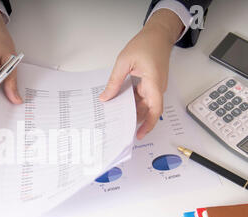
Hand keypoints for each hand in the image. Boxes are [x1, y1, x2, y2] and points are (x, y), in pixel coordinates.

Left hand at [99, 9, 183, 138]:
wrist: (158, 34)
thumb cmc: (146, 44)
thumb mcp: (124, 62)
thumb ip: (114, 81)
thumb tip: (105, 97)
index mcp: (153, 82)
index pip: (154, 109)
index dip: (148, 124)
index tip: (140, 134)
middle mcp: (157, 87)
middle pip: (147, 110)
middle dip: (135, 120)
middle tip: (120, 129)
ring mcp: (154, 86)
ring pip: (144, 104)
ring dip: (132, 111)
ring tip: (117, 118)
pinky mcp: (150, 84)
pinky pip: (142, 97)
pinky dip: (132, 102)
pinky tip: (121, 103)